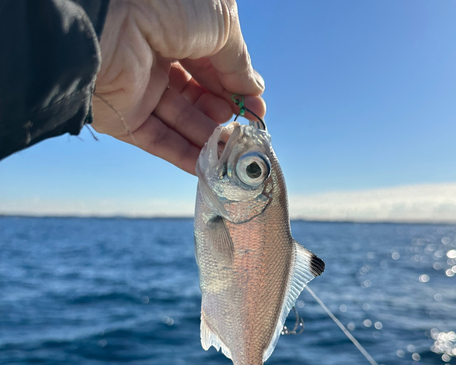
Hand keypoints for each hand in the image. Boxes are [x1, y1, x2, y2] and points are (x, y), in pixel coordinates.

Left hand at [92, 0, 264, 174]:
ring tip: (233, 147)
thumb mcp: (221, 25)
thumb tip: (253, 89)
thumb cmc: (166, 6)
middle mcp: (156, 57)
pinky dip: (185, 155)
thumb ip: (239, 62)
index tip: (256, 107)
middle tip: (246, 127)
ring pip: (180, 120)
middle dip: (224, 111)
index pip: (212, 63)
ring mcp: (138, 88)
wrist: (108, 21)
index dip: (236, 86)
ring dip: (210, 136)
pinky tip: (212, 167)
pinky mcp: (124, 116)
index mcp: (176, 27)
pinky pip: (159, 140)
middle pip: (196, 93)